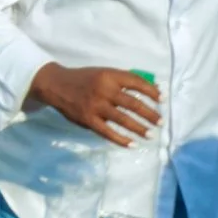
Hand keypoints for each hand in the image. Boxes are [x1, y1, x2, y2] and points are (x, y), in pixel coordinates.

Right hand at [29, 63, 160, 145]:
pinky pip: (108, 132)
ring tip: (151, 134)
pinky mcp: (88, 119)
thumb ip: (122, 80)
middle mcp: (104, 90)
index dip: (152, 92)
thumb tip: (150, 89)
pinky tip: (132, 144)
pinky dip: (121, 140)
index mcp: (109, 76)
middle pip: (133, 104)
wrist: (56, 84)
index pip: (136, 83)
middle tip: (160, 122)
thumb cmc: (84, 79)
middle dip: (150, 114)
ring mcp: (95, 106)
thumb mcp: (102, 73)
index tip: (162, 100)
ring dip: (140, 128)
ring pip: (123, 120)